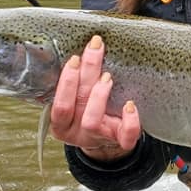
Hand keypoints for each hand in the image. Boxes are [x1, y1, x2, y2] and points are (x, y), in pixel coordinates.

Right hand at [50, 34, 141, 159]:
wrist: (105, 142)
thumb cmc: (88, 114)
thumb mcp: (75, 103)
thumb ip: (73, 84)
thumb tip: (80, 48)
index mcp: (62, 123)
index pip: (59, 104)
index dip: (66, 81)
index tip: (75, 58)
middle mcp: (77, 132)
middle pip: (77, 103)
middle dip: (86, 73)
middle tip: (95, 50)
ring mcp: (98, 138)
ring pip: (91, 121)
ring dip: (98, 95)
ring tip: (107, 77)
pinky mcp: (119, 142)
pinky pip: (125, 136)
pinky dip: (129, 121)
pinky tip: (130, 105)